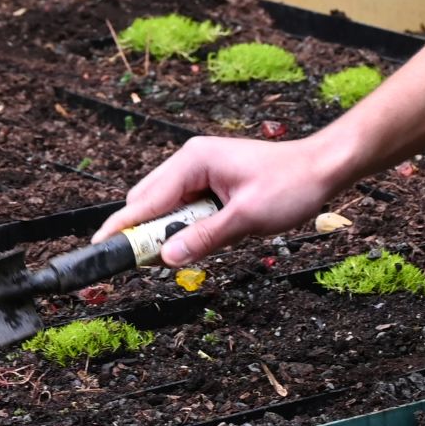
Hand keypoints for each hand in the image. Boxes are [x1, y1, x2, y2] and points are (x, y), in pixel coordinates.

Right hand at [91, 133, 349, 265]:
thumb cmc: (291, 185)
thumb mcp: (246, 218)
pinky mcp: (212, 185)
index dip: (123, 228)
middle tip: (153, 264)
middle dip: (148, 235)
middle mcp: (190, 162)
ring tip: (195, 249)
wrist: (324, 168)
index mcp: (193, 160)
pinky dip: (190, 228)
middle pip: (149, 203)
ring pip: (168, 209)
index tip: (99, 250)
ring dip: (174, 233)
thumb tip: (166, 258)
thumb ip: (204, 238)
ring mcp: (201, 172)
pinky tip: (211, 238)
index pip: (145, 200)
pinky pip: (187, 211)